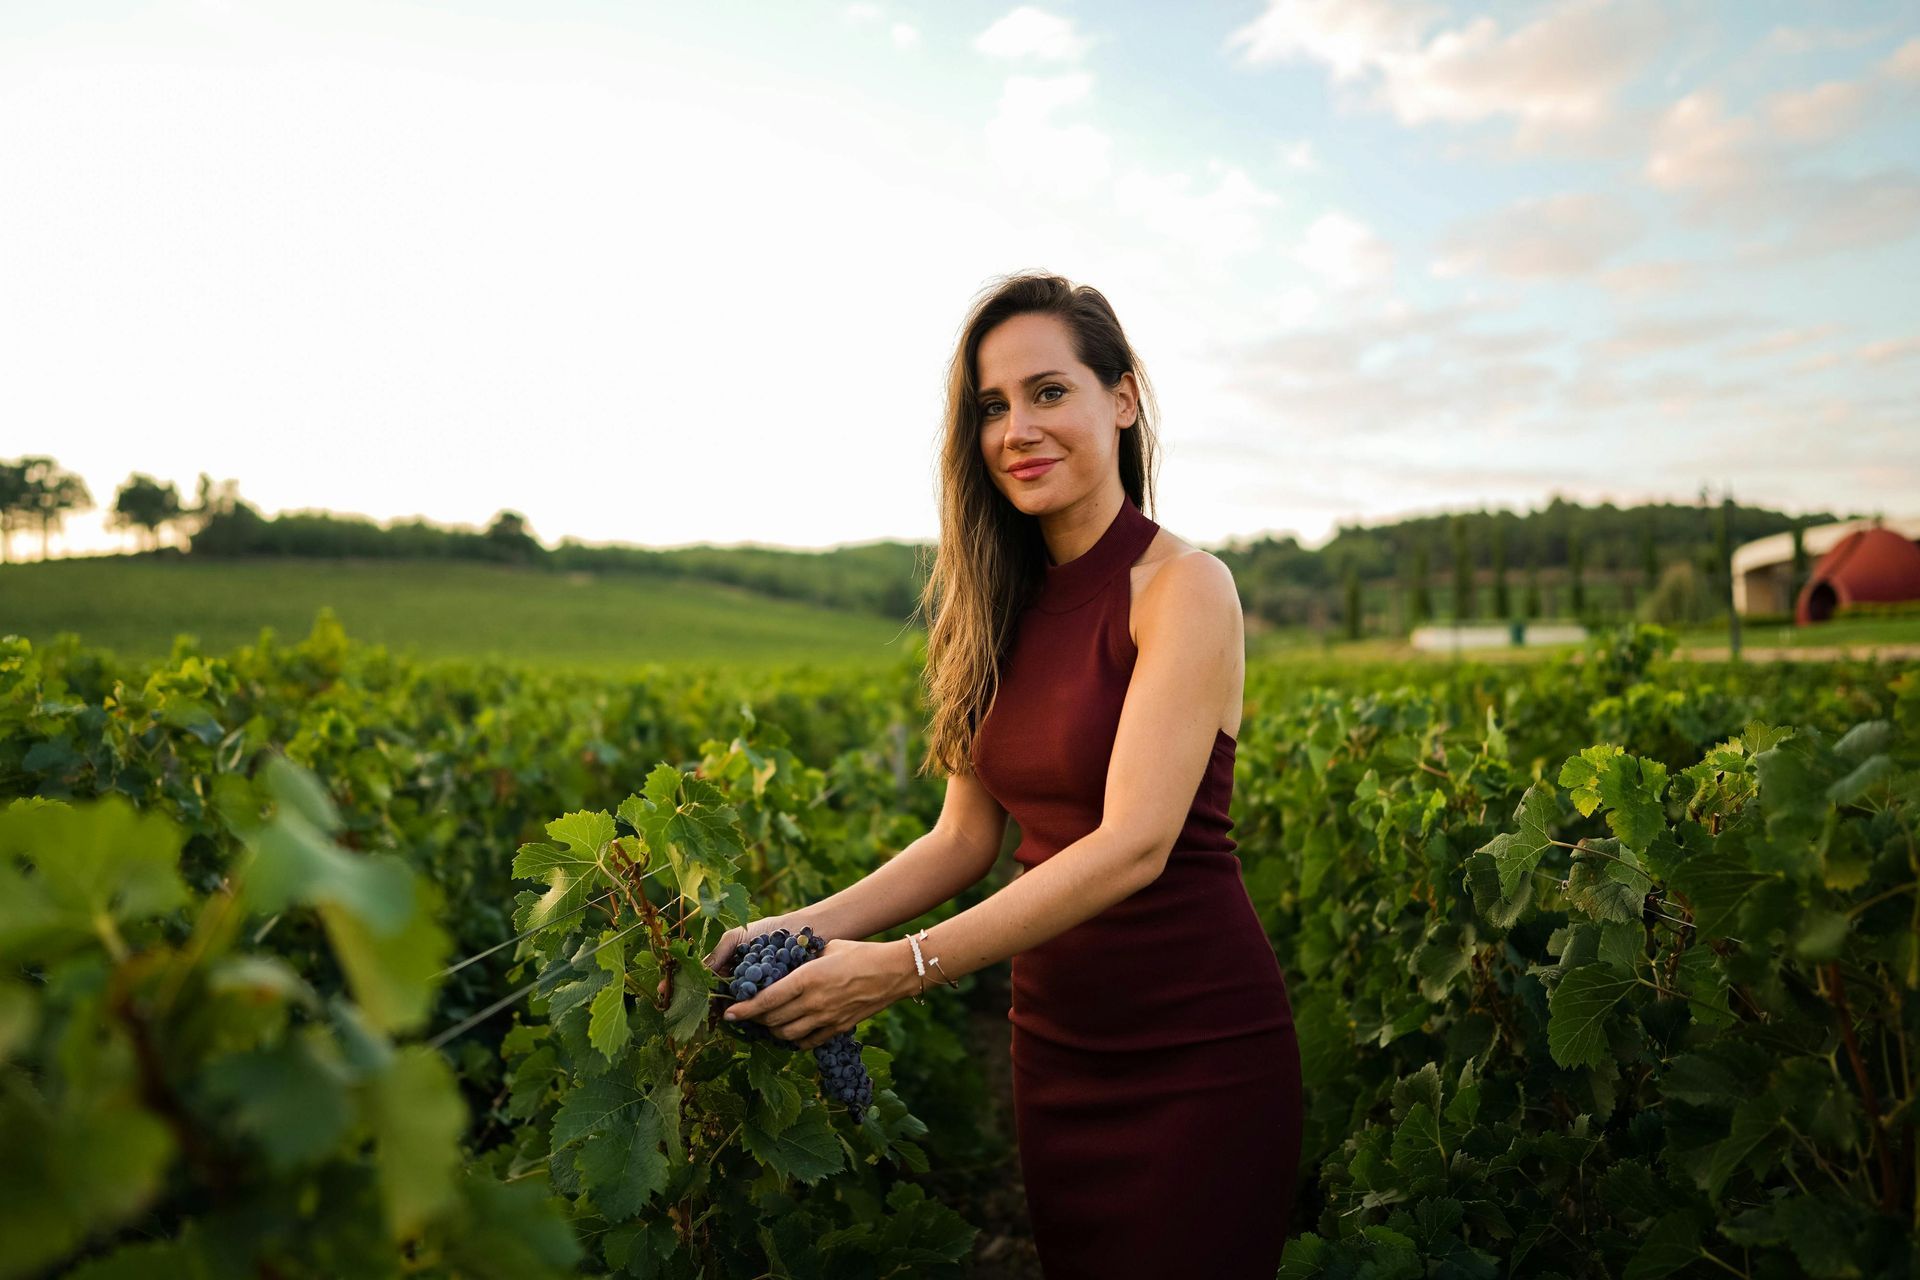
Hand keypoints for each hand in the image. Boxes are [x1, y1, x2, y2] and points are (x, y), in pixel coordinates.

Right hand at [656, 915, 789, 1001]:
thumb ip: (717, 954)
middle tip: (678, 1008)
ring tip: (700, 1012)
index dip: (680, 985)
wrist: (805, 933)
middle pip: (711, 996)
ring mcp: (752, 992)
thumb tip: (698, 972)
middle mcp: (737, 983)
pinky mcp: (770, 999)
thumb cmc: (770, 930)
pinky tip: (731, 1012)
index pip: (700, 979)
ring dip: (715, 1009)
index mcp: (727, 968)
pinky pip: (752, 1007)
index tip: (663, 992)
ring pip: (729, 1004)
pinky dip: (742, 1009)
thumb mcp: (737, 938)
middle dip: (694, 1002)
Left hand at [722, 937, 914, 1050]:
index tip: (730, 1013)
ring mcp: (826, 1018)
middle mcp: (813, 1002)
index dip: (744, 1009)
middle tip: (746, 1014)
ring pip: (786, 1035)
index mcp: (808, 978)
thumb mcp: (828, 948)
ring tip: (766, 1023)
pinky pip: (807, 1042)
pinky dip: (793, 1040)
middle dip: (754, 1020)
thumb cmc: (860, 953)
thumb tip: (785, 962)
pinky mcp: (837, 1028)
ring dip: (772, 1031)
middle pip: (772, 1020)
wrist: (893, 972)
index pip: (766, 1000)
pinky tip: (790, 1031)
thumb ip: (804, 958)